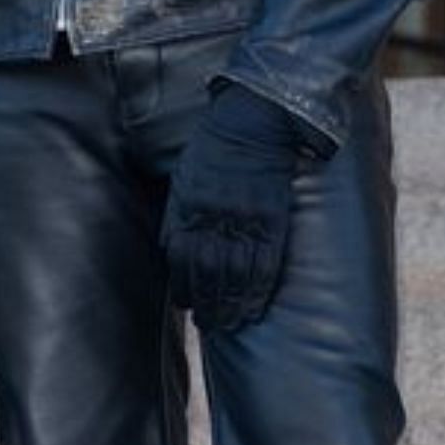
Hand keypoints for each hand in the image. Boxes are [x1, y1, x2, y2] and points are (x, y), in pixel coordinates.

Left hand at [162, 84, 326, 332]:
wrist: (254, 120)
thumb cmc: (213, 148)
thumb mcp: (183, 178)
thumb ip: (176, 216)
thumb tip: (170, 251)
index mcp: (189, 207)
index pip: (183, 260)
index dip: (185, 288)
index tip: (188, 306)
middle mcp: (214, 216)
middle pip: (208, 273)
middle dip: (208, 304)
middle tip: (210, 324)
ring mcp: (246, 218)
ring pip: (236, 274)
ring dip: (231, 305)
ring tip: (230, 323)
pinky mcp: (273, 217)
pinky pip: (265, 263)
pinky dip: (258, 290)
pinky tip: (254, 307)